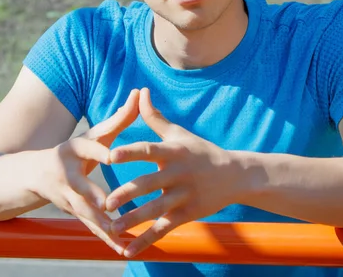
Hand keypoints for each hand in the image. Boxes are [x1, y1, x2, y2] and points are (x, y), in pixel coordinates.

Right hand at [32, 89, 139, 254]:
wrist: (34, 174)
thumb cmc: (75, 150)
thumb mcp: (93, 134)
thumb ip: (119, 117)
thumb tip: (140, 91)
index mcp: (73, 149)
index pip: (87, 149)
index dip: (98, 152)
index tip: (111, 156)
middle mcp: (66, 172)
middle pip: (80, 184)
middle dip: (92, 194)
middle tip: (107, 204)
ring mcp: (66, 195)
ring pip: (84, 210)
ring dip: (100, 223)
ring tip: (118, 232)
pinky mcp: (71, 211)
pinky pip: (90, 227)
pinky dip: (105, 239)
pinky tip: (121, 249)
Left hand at [106, 88, 242, 257]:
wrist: (236, 176)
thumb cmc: (200, 151)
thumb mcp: (178, 133)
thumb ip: (155, 117)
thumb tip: (141, 92)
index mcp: (172, 152)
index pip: (148, 150)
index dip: (129, 153)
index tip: (110, 156)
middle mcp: (177, 174)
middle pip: (149, 184)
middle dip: (127, 194)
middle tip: (106, 202)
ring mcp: (183, 196)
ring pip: (155, 210)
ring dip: (133, 220)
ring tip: (112, 228)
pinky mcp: (187, 214)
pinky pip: (164, 229)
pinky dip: (147, 241)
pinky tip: (129, 250)